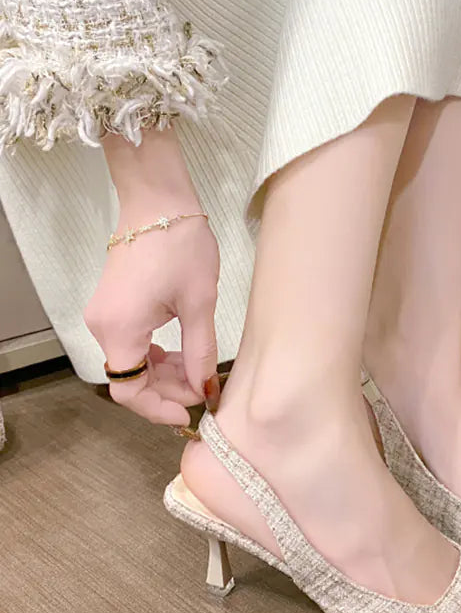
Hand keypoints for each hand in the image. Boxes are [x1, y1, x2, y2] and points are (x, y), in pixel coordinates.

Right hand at [84, 128, 220, 424]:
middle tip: (203, 390)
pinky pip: (131, 344)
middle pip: (128, 380)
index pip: (129, 391)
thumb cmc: (181, 244)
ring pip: (130, 363)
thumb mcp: (200, 304)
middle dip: (166, 392)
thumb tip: (205, 389)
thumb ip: (200, 352)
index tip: (190, 414)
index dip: (159, 409)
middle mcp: (103, 326)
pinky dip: (155, 356)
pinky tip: (182, 354)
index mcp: (120, 328)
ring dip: (162, 375)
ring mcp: (105, 315)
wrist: (158, 198)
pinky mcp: (114, 306)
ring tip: (198, 372)